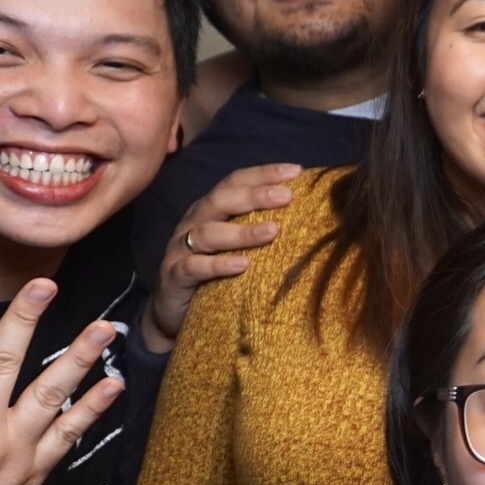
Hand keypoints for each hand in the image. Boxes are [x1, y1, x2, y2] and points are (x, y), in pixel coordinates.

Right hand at [139, 162, 298, 354]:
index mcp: (212, 210)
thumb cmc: (217, 274)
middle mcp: (194, 223)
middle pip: (221, 200)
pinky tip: (243, 265)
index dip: (264, 174)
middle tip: (287, 196)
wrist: (175, 312)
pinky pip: (194, 267)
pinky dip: (218, 265)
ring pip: (208, 232)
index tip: (296, 172)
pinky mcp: (174, 276)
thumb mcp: (239, 245)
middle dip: (255, 195)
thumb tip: (309, 212)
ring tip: (273, 231)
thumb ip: (263, 226)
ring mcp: (180, 249)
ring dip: (242, 231)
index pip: (235, 182)